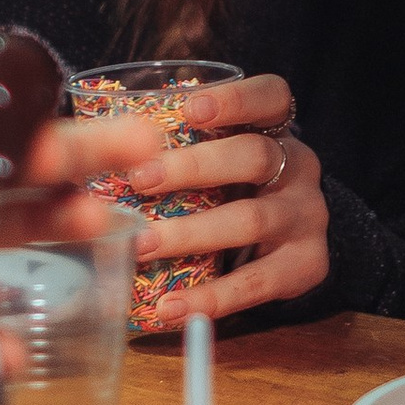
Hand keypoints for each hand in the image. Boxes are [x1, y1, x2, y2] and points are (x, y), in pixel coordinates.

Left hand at [124, 71, 329, 321]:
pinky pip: (257, 283)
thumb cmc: (233, 190)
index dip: (235, 99)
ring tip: (141, 244)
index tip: (188, 110)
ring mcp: (307, 216)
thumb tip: (96, 140)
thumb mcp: (219, 158)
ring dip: (191, 233)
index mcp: (277, 129)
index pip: (271, 97)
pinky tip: (171, 307)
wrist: (289, 245)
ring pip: (251, 219)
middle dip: (194, 167)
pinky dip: (211, 297)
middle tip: (140, 180)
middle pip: (254, 156)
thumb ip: (178, 146)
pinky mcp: (307, 264)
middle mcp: (299, 167)